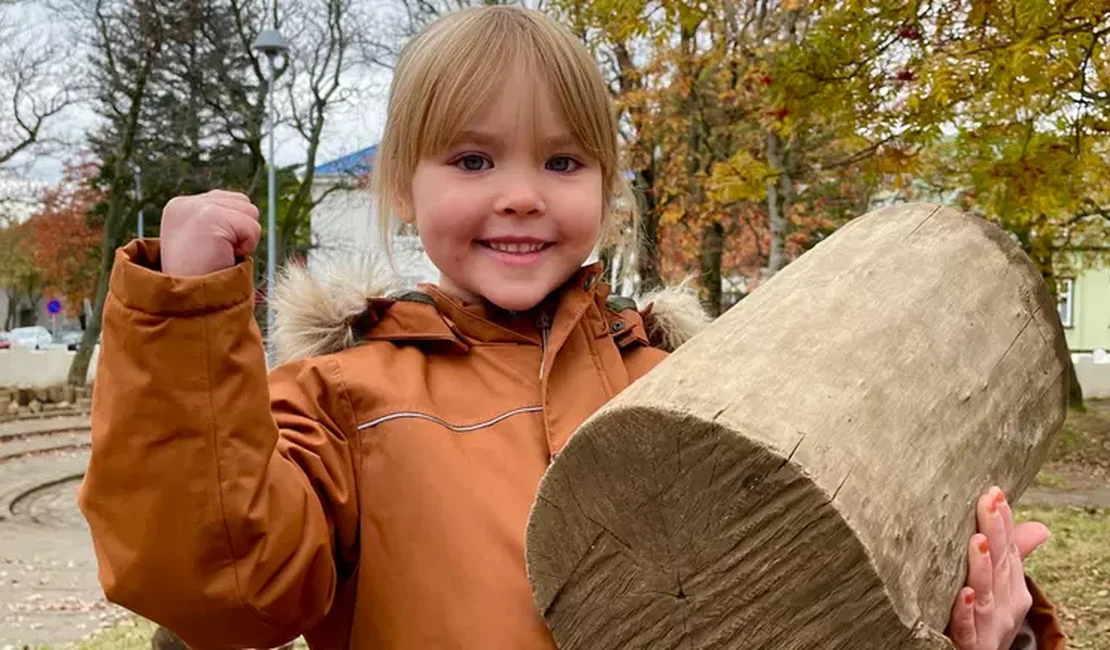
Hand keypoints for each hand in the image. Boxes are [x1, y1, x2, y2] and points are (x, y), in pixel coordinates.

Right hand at [160, 190, 261, 275]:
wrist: (187, 304)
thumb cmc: (202, 279)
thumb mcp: (204, 242)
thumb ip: (219, 220)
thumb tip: (248, 208)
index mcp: (181, 206)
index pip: (232, 200)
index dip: (235, 229)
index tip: (213, 249)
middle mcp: (185, 203)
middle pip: (245, 203)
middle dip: (241, 231)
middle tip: (218, 253)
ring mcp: (195, 208)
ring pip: (251, 212)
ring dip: (246, 239)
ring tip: (221, 254)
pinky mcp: (209, 217)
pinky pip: (252, 227)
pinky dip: (246, 247)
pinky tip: (225, 256)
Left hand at [948, 487, 1050, 649]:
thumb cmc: (986, 617)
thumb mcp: (1001, 586)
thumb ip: (1013, 555)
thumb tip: (1040, 527)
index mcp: (1012, 588)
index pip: (1009, 549)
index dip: (1003, 522)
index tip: (994, 492)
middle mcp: (1005, 605)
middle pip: (1000, 565)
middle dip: (995, 532)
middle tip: (987, 502)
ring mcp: (988, 624)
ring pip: (985, 593)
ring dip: (982, 567)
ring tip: (977, 541)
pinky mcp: (969, 643)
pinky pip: (966, 627)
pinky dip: (964, 610)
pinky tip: (961, 593)